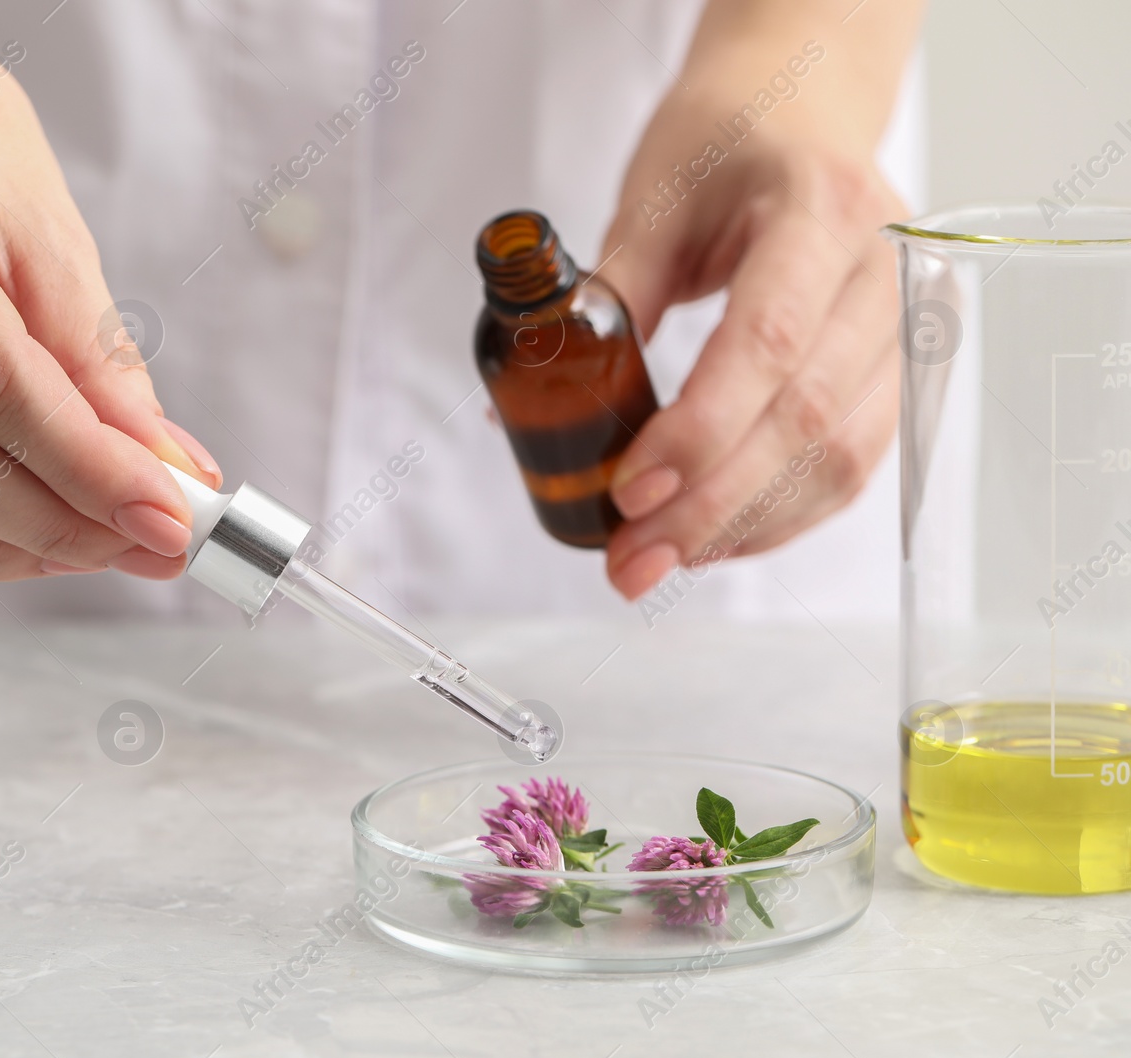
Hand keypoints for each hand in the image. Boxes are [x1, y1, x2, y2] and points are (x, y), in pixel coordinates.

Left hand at [597, 86, 904, 599]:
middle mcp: (886, 272)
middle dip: (708, 506)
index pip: (767, 342)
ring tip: (656, 563)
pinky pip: (853, 466)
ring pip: (840, 460)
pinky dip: (779, 516)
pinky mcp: (907, 372)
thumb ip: (609, 296)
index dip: (699, 431)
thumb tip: (526, 402)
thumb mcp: (652, 201)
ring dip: (742, 529)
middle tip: (629, 561)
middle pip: (805, 418)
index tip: (629, 491)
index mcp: (820, 209)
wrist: (803, 116)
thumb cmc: (722, 147)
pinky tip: (714, 541)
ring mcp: (910, 326)